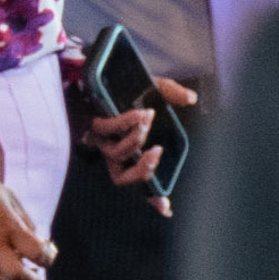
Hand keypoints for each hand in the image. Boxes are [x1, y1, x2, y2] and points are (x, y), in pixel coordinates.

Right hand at [0, 180, 55, 279]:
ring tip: (11, 272)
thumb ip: (24, 221)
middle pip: (17, 276)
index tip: (46, 250)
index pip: (37, 252)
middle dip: (31, 279)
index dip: (48, 256)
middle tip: (32, 270)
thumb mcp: (9, 198)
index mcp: (8, 227)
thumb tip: (35, 240)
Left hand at [87, 76, 196, 213]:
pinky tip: (139, 113)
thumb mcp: (151, 88)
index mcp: (128, 149)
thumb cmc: (119, 85)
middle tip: (158, 152)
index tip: (167, 209)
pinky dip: (126, 123)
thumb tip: (191, 98)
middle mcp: (112, 149)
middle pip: (121, 178)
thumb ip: (171, 93)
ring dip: (136, 139)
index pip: (138, 179)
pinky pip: (107, 130)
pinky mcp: (88, 125)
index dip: (152, 197)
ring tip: (148, 118)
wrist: (87, 70)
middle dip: (143, 170)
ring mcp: (99, 139)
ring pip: (116, 154)